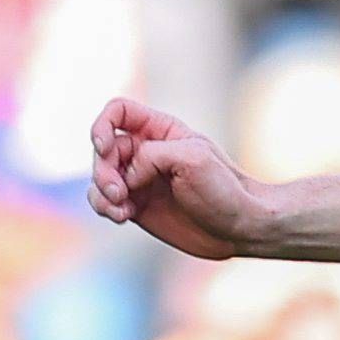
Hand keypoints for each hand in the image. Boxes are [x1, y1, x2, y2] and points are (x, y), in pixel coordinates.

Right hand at [89, 95, 273, 260]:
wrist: (240, 228)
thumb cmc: (224, 189)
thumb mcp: (192, 159)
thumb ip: (151, 155)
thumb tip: (126, 176)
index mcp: (161, 130)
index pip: (118, 111)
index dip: (102, 126)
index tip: (105, 148)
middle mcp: (146, 151)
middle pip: (103, 148)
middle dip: (102, 169)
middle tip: (119, 191)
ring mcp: (140, 180)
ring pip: (99, 177)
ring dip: (101, 192)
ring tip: (121, 208)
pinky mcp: (136, 206)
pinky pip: (105, 202)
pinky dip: (105, 208)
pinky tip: (123, 217)